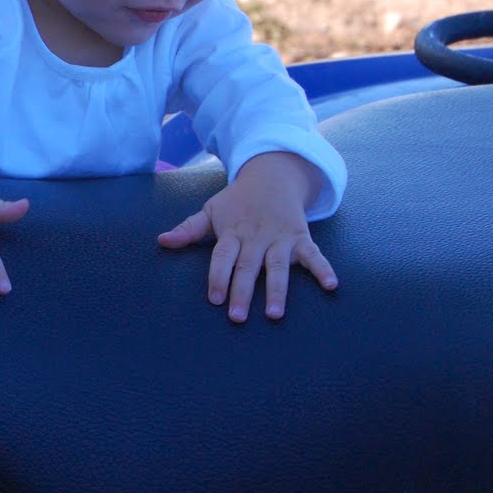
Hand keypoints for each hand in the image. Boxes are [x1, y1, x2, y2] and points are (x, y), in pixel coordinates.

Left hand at [157, 151, 337, 321]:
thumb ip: (188, 230)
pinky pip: (314, 255)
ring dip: (277, 289)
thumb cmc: (237, 201)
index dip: (218, 277)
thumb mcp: (211, 210)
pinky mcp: (301, 237)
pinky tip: (331, 285)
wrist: (273, 175)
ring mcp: (280, 238)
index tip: (215, 299)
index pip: (223, 257)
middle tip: (237, 317)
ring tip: (274, 314)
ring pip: (278, 265)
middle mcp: (256, 237)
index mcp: (233, 232)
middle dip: (243, 291)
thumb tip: (161, 241)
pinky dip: (323, 269)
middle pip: (248, 266)